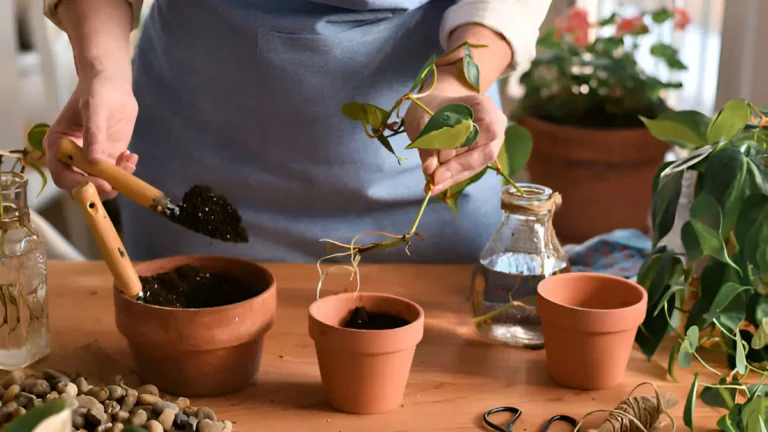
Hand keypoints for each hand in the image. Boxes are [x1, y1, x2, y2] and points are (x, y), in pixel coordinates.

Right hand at [44, 70, 138, 199]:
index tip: (101, 184)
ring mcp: (92, 159)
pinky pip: (116, 173)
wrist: (112, 84)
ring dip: (116, 180)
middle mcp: (72, 157)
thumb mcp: (94, 108)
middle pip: (81, 184)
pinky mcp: (108, 157)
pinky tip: (131, 157)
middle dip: (100, 188)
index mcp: (59, 146)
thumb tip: (93, 162)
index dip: (80, 184)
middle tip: (118, 184)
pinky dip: (125, 171)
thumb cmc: (96, 91)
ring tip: (129, 162)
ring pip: (101, 182)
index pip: (63, 175)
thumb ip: (94, 134)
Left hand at [404, 73, 506, 194]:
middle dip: (457, 169)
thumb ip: (426, 143)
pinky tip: (438, 184)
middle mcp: (496, 125)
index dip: (457, 153)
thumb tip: (429, 169)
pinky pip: (472, 168)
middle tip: (433, 181)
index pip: (477, 135)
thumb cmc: (430, 106)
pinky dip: (454, 176)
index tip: (435, 168)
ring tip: (433, 186)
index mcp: (483, 107)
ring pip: (478, 164)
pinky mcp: (484, 153)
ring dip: (455, 176)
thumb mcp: (421, 119)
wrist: (438, 103)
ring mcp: (493, 141)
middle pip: (483, 154)